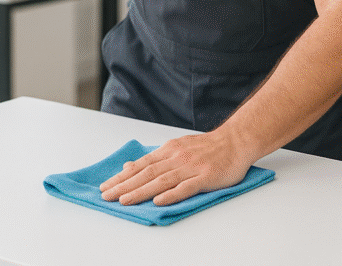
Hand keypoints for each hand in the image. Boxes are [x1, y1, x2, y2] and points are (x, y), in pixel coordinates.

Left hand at [99, 130, 253, 205]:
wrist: (236, 140)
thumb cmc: (207, 147)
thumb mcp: (178, 147)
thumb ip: (155, 159)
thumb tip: (129, 166)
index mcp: (170, 150)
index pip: (141, 165)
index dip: (122, 177)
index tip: (105, 186)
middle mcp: (177, 157)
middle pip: (147, 173)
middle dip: (125, 185)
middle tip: (106, 196)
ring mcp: (192, 167)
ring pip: (162, 181)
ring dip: (141, 191)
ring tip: (125, 200)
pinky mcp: (206, 177)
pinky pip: (186, 187)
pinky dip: (171, 194)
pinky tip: (158, 201)